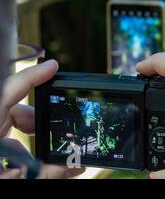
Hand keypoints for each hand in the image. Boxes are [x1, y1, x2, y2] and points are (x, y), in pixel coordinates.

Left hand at [0, 60, 84, 178]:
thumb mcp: (12, 181)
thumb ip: (43, 174)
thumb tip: (74, 167)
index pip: (8, 91)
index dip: (32, 76)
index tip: (54, 67)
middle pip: (13, 110)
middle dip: (38, 120)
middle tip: (57, 133)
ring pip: (9, 126)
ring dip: (30, 140)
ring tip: (46, 162)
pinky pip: (3, 140)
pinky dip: (19, 150)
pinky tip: (28, 168)